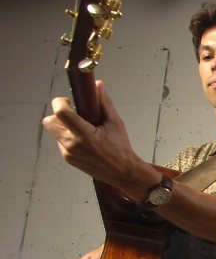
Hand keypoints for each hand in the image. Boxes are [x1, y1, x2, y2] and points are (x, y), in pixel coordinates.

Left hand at [42, 80, 153, 197]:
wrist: (123, 172)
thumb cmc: (121, 150)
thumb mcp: (115, 123)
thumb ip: (104, 103)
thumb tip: (98, 86)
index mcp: (85, 135)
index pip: (60, 113)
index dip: (60, 102)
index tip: (67, 101)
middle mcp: (73, 145)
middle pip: (49, 122)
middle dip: (59, 115)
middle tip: (74, 115)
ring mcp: (68, 153)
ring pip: (54, 131)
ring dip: (63, 126)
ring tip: (81, 129)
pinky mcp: (68, 159)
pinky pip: (60, 142)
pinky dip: (67, 137)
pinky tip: (83, 140)